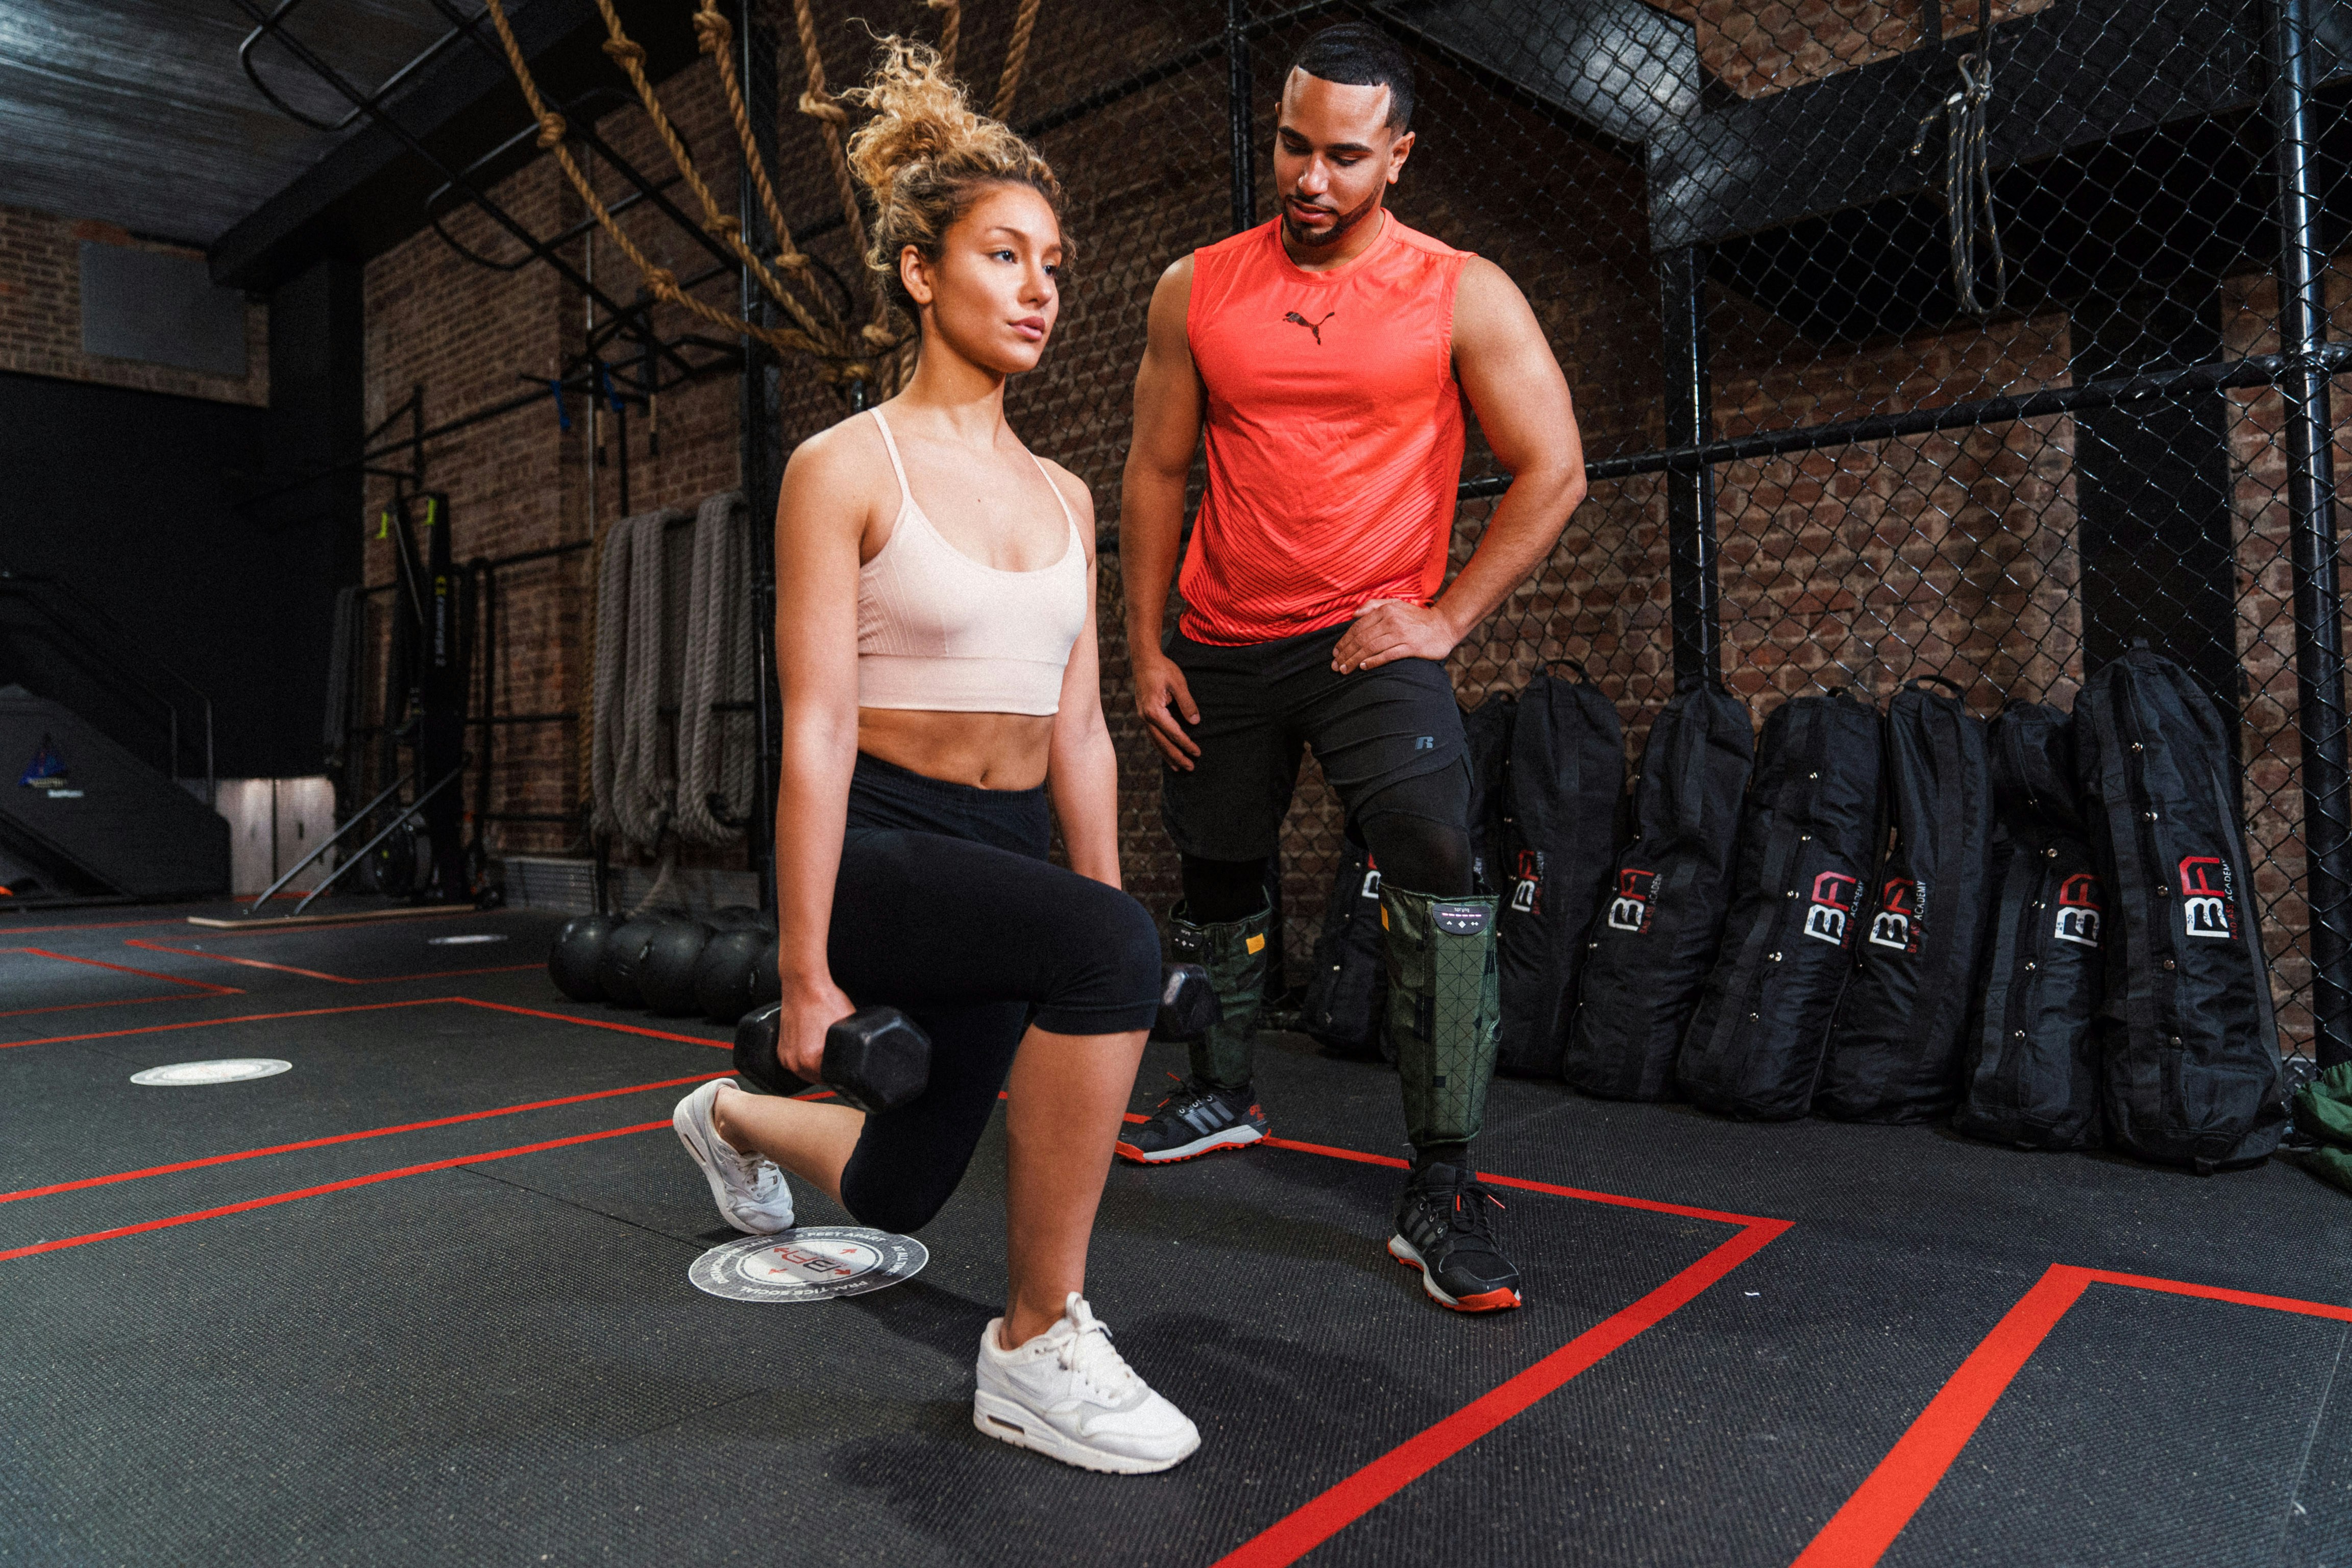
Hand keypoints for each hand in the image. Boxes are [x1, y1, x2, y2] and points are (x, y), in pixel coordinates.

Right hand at [776, 973, 856, 1083]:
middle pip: (816, 1079)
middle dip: (827, 1072)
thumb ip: (851, 1046)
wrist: (804, 985)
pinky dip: (803, 1060)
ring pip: (804, 1072)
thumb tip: (860, 1055)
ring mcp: (785, 1056)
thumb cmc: (825, 1001)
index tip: (845, 1069)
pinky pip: (795, 1062)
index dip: (840, 1076)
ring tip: (824, 1053)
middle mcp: (795, 1062)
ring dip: (814, 1068)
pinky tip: (812, 1049)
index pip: (830, 1080)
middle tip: (837, 1060)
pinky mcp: (780, 1048)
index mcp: (811, 1061)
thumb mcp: (848, 1026)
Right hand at [1132, 647, 1202, 770]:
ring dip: (1167, 755)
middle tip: (1190, 768)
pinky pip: (1152, 735)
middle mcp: (1146, 717)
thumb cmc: (1162, 669)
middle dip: (1177, 757)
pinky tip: (1166, 752)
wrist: (1144, 659)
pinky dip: (1160, 746)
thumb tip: (1195, 722)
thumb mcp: (1178, 683)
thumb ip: (1187, 703)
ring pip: (1155, 741)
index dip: (1186, 744)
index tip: (1197, 753)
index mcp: (1154, 711)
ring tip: (1178, 768)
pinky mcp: (1143, 713)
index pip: (1174, 733)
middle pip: (1162, 743)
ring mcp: (1143, 716)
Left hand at [1331, 599, 1462, 672]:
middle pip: (1362, 639)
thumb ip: (1374, 605)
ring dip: (1355, 660)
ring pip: (1371, 647)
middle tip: (1335, 666)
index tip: (1335, 653)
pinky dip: (1373, 661)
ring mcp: (1402, 634)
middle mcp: (1392, 621)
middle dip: (1346, 653)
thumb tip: (1354, 613)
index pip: (1358, 627)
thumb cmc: (1417, 618)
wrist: (1444, 626)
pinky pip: (1387, 655)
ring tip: (1345, 669)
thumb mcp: (1396, 605)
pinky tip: (1363, 667)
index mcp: (1385, 611)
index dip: (1344, 641)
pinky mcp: (1411, 647)